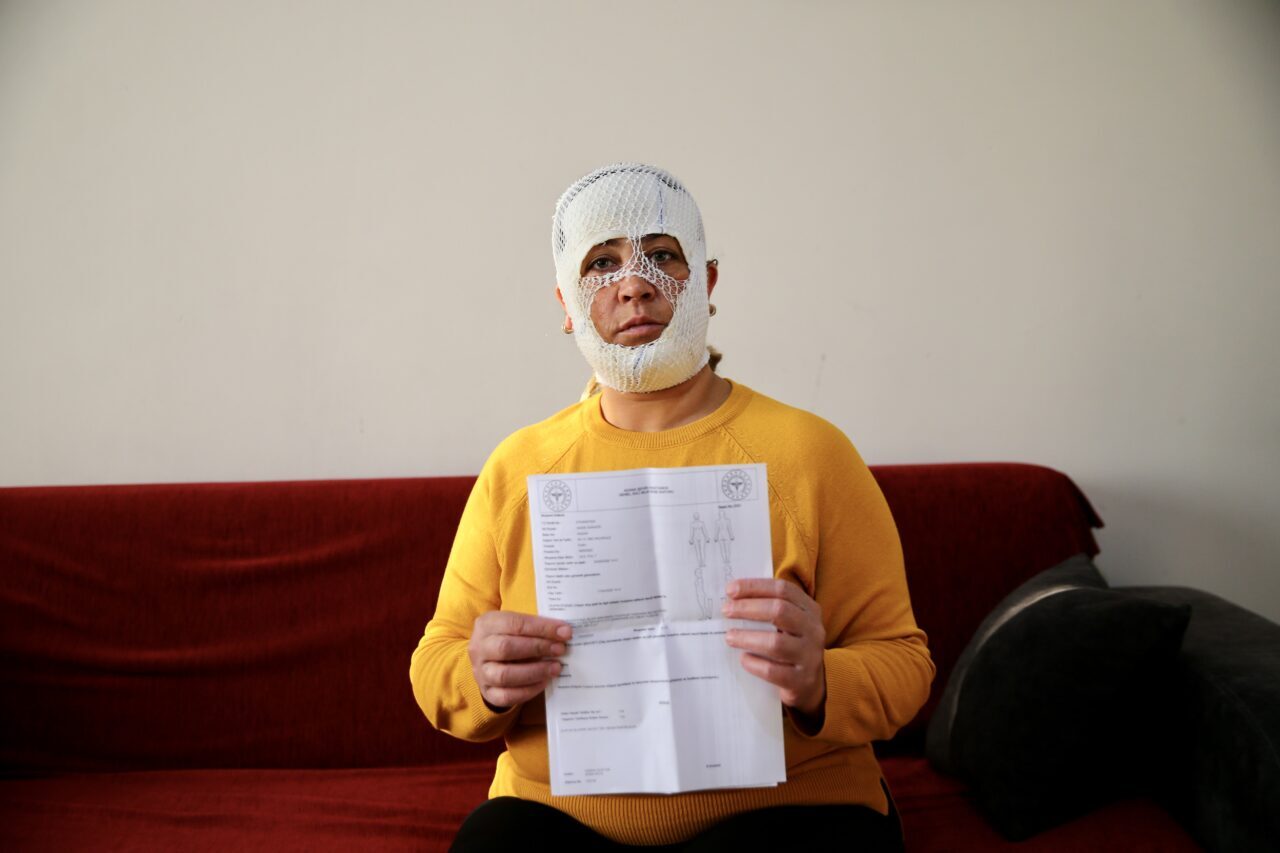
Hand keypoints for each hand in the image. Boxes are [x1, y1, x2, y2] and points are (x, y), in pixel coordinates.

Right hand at [468, 611, 571, 711]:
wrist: (489, 659)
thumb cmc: (509, 637)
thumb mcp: (515, 625)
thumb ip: (535, 627)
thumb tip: (564, 632)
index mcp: (487, 624)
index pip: (515, 624)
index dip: (542, 628)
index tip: (565, 632)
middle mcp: (479, 648)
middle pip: (506, 648)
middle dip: (538, 648)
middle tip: (560, 649)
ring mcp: (481, 672)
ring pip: (505, 675)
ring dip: (535, 672)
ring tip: (555, 668)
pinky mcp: (487, 692)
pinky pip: (506, 696)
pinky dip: (528, 690)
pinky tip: (544, 682)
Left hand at [722, 578, 826, 718]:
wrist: (809, 684)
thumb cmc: (790, 646)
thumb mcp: (788, 623)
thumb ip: (768, 608)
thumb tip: (732, 598)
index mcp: (810, 610)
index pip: (783, 590)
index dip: (755, 587)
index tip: (730, 589)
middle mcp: (813, 631)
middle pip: (780, 611)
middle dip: (748, 608)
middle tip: (726, 610)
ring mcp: (809, 656)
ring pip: (775, 643)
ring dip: (747, 637)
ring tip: (729, 636)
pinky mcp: (800, 681)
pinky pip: (772, 671)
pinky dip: (754, 663)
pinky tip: (743, 659)